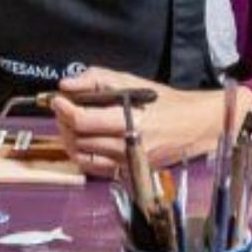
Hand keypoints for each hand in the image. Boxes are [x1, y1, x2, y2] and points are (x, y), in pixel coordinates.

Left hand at [53, 68, 251, 177]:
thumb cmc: (164, 102)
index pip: (83, 121)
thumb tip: (67, 84)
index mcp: (128, 120)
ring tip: (70, 124)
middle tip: (62, 109)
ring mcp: (126, 162)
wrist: (194, 126)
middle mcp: (126, 146)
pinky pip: (94, 168)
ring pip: (82, 156)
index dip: (64, 110)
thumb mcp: (132, 82)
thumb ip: (97, 79)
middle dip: (63, 122)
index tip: (57, 99)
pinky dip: (82, 155)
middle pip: (78, 139)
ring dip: (69, 139)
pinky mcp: (128, 172)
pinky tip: (83, 141)